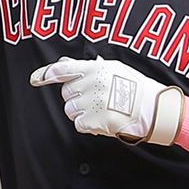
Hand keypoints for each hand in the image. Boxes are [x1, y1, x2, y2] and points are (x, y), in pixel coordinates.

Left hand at [30, 56, 184, 145]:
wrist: (153, 109)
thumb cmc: (135, 87)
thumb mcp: (114, 69)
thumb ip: (89, 67)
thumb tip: (65, 63)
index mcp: (96, 69)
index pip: (64, 70)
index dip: (46, 74)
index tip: (35, 79)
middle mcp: (91, 85)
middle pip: (66, 92)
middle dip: (77, 96)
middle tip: (97, 97)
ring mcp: (92, 104)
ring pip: (70, 110)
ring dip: (81, 111)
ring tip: (102, 109)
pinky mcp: (93, 121)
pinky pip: (78, 124)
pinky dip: (87, 125)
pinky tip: (102, 119)